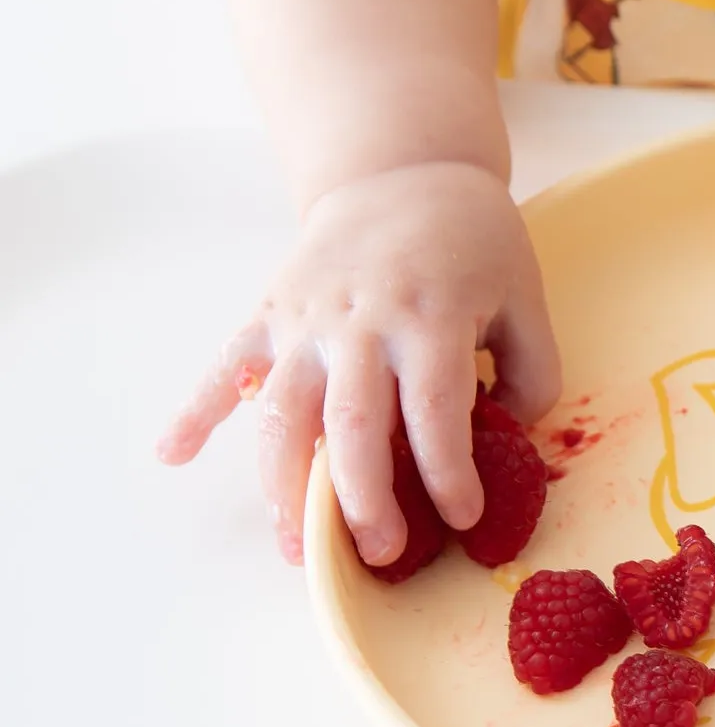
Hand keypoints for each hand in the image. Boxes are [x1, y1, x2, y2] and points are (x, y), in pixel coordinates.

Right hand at [158, 162, 560, 566]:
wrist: (405, 171)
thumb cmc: (475, 244)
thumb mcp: (526, 299)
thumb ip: (531, 374)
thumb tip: (509, 440)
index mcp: (432, 319)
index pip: (436, 411)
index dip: (448, 473)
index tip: (462, 518)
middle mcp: (362, 323)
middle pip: (352, 424)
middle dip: (363, 499)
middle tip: (380, 554)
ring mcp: (307, 320)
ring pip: (283, 411)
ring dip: (282, 484)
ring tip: (294, 545)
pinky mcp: (270, 314)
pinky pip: (225, 366)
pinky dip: (194, 409)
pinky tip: (171, 454)